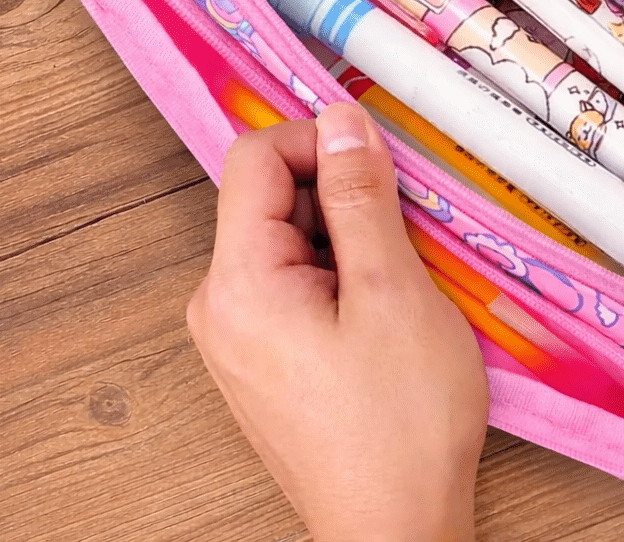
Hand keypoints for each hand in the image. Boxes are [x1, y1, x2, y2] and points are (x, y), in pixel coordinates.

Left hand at [187, 103, 489, 541]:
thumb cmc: (399, 423)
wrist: (396, 530)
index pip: (254, 158)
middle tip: (401, 228)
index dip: (317, 142)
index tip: (376, 161)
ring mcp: (240, 332)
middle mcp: (221, 304)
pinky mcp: (265, 353)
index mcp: (238, 283)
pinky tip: (382, 308)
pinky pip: (296, 279)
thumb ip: (360, 197)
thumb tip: (342, 122)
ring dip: (348, 235)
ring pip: (292, 238)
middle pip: (271, 197)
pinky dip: (341, 271)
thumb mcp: (390, 291)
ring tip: (397, 279)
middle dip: (339, 194)